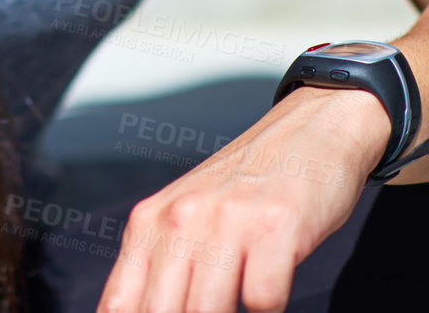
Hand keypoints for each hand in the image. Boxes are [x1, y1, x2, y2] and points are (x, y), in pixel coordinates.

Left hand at [96, 86, 390, 312]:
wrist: (309, 132)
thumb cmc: (243, 188)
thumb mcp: (185, 217)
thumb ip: (158, 266)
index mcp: (150, 221)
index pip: (120, 303)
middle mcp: (181, 217)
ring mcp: (227, 221)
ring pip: (207, 311)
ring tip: (239, 302)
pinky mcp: (276, 227)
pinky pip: (263, 300)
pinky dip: (268, 308)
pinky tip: (270, 287)